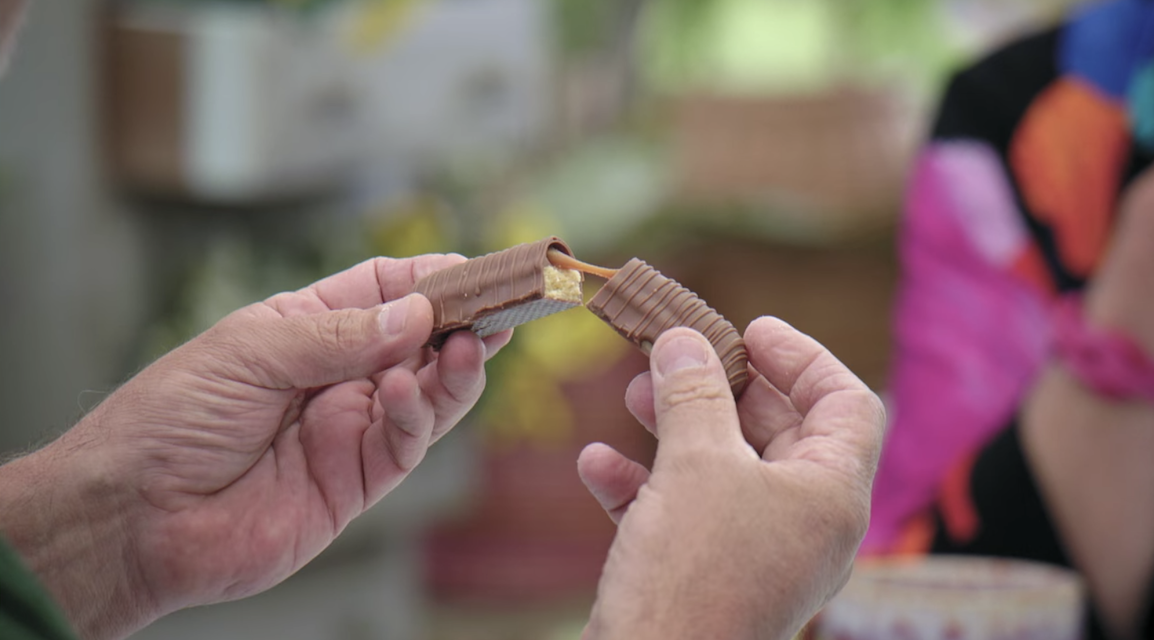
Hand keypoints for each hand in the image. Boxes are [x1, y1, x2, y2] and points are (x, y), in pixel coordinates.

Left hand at [0, 254, 510, 639]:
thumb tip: (417, 315)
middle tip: (505, 308)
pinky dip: (417, 416)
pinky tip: (408, 392)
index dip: (431, 278)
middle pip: (419, 341)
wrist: (134, 516)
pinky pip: (404, 443)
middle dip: (464, 322)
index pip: (385, 290)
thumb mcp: (251, 351)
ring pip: (427, 392)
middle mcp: (337, 375)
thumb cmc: (171, 418)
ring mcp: (350, 428)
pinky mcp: (356, 481)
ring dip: (455, 368)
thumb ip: (338, 336)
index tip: (474, 271)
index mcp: (305, 327)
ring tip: (475, 345)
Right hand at [578, 319, 884, 639]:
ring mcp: (757, 553)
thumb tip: (684, 339)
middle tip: (679, 352)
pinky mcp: (708, 576)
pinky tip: (596, 466)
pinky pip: (683, 514)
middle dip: (722, 387)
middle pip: (778, 431)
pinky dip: (644, 484)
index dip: (803, 358)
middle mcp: (804, 524)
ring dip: (677, 426)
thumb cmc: (693, 573)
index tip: (751, 330)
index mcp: (830, 494)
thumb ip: (694, 393)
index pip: (846, 404)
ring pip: (724, 468)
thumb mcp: (697, 465)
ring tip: (633, 393)